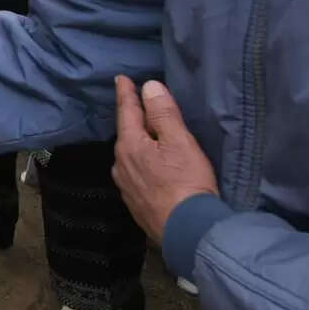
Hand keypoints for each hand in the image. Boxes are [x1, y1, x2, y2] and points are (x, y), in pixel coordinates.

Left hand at [112, 76, 218, 243]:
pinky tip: (152, 166)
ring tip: (147, 134)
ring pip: (130, 155)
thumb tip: (148, 87)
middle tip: (139, 104)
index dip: (126, 93)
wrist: (188, 231)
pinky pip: (136, 173)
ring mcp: (126, 186)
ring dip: (138, 143)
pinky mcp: (135, 202)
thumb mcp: (179, 142)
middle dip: (133, 118)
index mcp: (129, 145)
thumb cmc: (186, 182)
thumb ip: (163, 114)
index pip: (126, 111)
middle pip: (126, 134)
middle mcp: (120, 164)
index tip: (121, 79)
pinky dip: (143, 163)